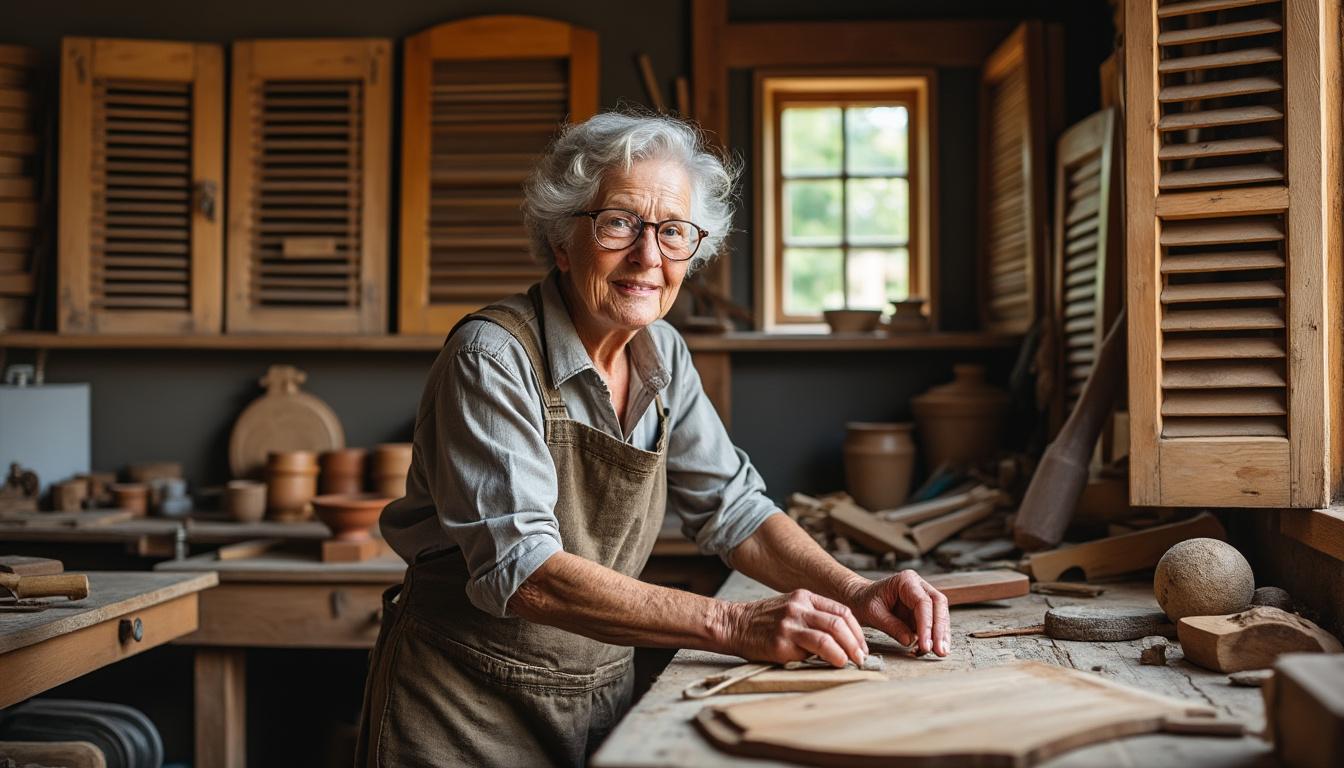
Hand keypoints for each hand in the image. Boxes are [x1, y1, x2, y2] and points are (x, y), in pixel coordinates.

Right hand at [721, 589, 868, 667]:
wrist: (733, 624)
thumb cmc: (763, 622)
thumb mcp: (790, 609)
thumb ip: (813, 617)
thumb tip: (842, 640)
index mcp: (804, 597)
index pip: (841, 611)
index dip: (857, 630)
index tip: (861, 646)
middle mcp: (798, 607)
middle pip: (839, 622)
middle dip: (856, 643)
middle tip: (861, 658)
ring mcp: (790, 624)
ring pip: (829, 635)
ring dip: (846, 651)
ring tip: (851, 662)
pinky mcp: (781, 642)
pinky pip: (812, 649)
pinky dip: (830, 657)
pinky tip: (834, 663)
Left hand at [844, 570, 949, 655]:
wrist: (860, 599)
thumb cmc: (864, 601)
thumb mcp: (873, 613)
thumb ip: (891, 626)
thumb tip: (910, 641)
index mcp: (906, 581)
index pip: (923, 602)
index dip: (927, 624)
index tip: (926, 644)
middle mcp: (919, 586)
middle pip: (938, 605)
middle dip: (940, 629)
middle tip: (939, 650)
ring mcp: (923, 598)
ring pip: (940, 615)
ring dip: (942, 635)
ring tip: (940, 653)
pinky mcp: (923, 612)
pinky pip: (934, 624)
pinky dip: (935, 637)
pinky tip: (934, 650)